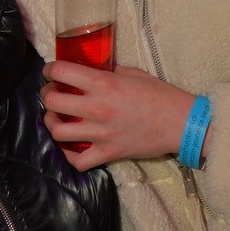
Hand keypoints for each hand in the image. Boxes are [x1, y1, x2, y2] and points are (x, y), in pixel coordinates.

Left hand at [40, 62, 197, 169]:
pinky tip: (70, 145)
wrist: (182, 123)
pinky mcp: (108, 153)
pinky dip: (69, 154)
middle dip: (47, 95)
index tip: (51, 72)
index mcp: (104, 83)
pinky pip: (78, 161)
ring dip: (52, 123)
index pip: (62, 72)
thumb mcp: (133, 73)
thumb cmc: (161, 95)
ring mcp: (101, 133)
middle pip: (53, 102)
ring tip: (57, 118)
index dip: (50, 69)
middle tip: (52, 94)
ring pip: (58, 132)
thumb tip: (90, 71)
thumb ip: (108, 72)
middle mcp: (98, 107)